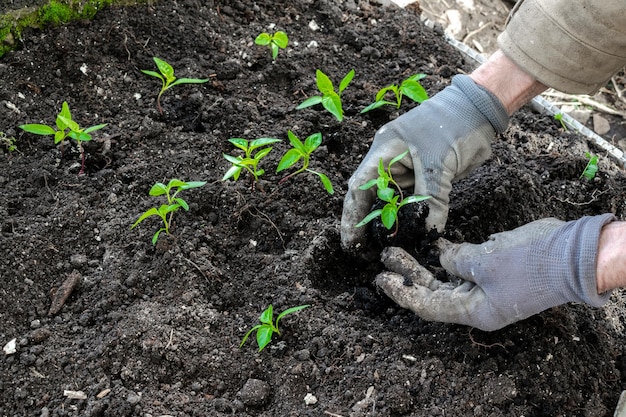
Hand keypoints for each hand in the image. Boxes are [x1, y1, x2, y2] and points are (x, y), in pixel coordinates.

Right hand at [341, 75, 508, 251]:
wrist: (479, 109)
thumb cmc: (453, 125)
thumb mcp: (440, 163)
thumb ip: (432, 198)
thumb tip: (430, 232)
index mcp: (383, 152)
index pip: (359, 188)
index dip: (352, 216)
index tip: (350, 241)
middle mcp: (389, 162)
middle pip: (371, 197)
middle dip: (367, 224)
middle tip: (365, 252)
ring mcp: (406, 169)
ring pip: (392, 202)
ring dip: (390, 223)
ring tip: (385, 247)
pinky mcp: (423, 176)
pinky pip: (411, 201)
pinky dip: (410, 216)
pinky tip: (410, 233)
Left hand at [375, 215, 614, 330]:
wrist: (573, 253)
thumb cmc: (530, 263)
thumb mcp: (485, 261)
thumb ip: (456, 260)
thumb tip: (442, 256)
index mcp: (475, 311)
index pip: (429, 306)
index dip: (404, 293)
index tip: (382, 280)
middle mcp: (478, 303)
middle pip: (434, 291)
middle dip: (410, 274)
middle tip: (387, 256)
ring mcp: (487, 286)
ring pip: (447, 277)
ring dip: (425, 263)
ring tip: (401, 248)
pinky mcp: (494, 270)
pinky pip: (464, 265)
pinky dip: (448, 254)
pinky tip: (434, 243)